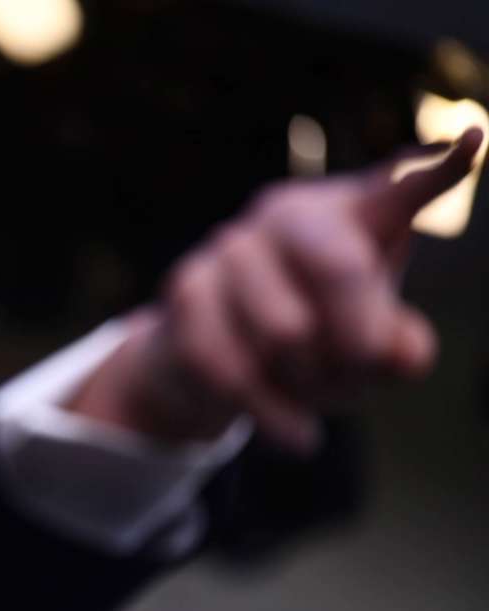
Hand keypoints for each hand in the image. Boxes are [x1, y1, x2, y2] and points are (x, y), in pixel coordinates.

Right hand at [72, 127, 484, 451]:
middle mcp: (288, 214)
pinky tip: (295, 433)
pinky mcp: (186, 286)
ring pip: (283, 331)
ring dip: (305, 382)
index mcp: (350, 214)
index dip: (438, 170)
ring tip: (312, 394)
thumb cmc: (312, 344)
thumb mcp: (370, 350)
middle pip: (341, 267)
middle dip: (357, 339)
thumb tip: (400, 352)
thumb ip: (399, 350)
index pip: (399, 189)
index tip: (475, 143)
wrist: (212, 364)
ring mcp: (230, 245)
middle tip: (360, 372)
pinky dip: (271, 413)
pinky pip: (231, 363)